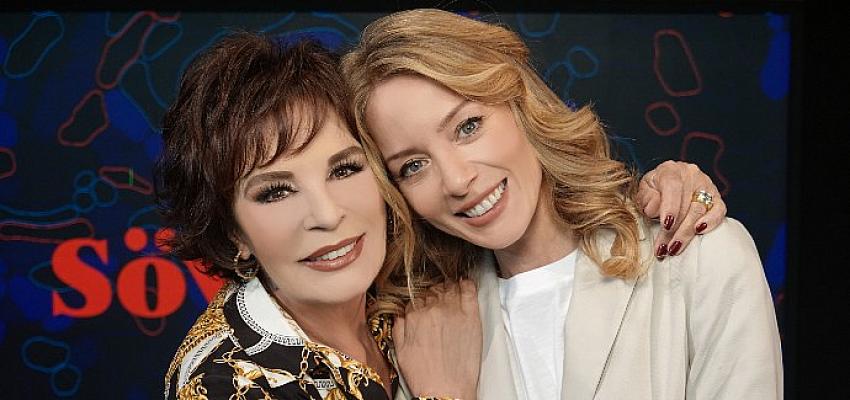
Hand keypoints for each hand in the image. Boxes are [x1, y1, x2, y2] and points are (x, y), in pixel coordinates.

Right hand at [394, 280, 480, 399]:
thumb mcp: (400, 352)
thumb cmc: (424, 375)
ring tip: (451, 291)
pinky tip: (465, 284)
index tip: (425, 305)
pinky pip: (469, 290)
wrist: (446, 390)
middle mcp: (433, 309)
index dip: (421, 301)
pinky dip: (467, 284)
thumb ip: (398, 328)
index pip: (416, 297)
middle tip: (438, 301)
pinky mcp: (471, 316)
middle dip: (434, 294)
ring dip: (449, 287)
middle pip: (433, 291)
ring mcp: (454, 311)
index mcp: (414, 316)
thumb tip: (400, 315)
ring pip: (450, 287)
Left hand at [636, 161, 726, 258]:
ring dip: (686, 234)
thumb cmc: (653, 190)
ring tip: (673, 249)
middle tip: (663, 248)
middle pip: (685, 204)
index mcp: (670, 170)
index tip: (666, 225)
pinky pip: (719, 210)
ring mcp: (706, 185)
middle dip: (673, 231)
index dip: (670, 207)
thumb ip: (646, 198)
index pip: (673, 187)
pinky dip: (711, 222)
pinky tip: (699, 232)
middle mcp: (690, 174)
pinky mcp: (716, 198)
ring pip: (699, 211)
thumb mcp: (643, 190)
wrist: (665, 185)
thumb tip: (655, 209)